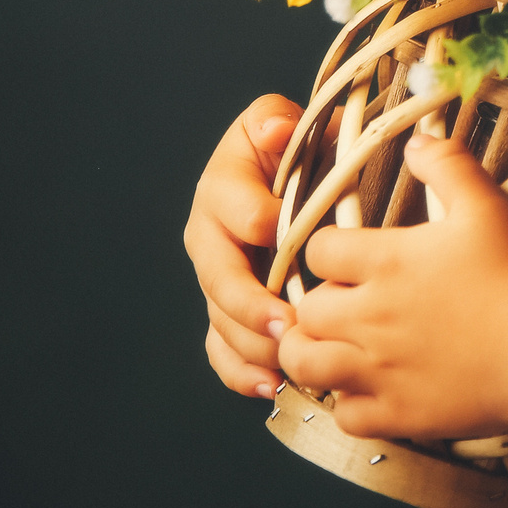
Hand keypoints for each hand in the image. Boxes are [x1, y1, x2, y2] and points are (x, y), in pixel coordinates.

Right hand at [184, 93, 302, 397]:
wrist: (291, 177)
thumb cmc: (293, 149)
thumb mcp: (281, 123)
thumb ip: (274, 122)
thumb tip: (275, 128)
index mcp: (222, 189)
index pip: (242, 214)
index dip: (268, 226)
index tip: (298, 242)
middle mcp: (209, 237)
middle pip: (221, 277)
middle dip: (253, 303)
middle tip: (289, 324)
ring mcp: (215, 278)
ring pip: (221, 319)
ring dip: (253, 344)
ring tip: (288, 362)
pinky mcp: (225, 310)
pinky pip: (222, 348)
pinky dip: (241, 371)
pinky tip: (269, 385)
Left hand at [280, 128, 507, 438]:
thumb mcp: (487, 203)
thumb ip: (446, 165)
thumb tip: (416, 140)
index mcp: (385, 262)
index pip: (317, 252)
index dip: (327, 251)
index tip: (346, 257)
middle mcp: (370, 316)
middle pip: (304, 311)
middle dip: (313, 305)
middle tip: (336, 304)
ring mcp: (380, 369)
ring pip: (306, 365)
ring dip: (311, 354)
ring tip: (330, 347)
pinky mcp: (398, 412)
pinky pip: (344, 415)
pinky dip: (347, 402)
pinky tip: (367, 388)